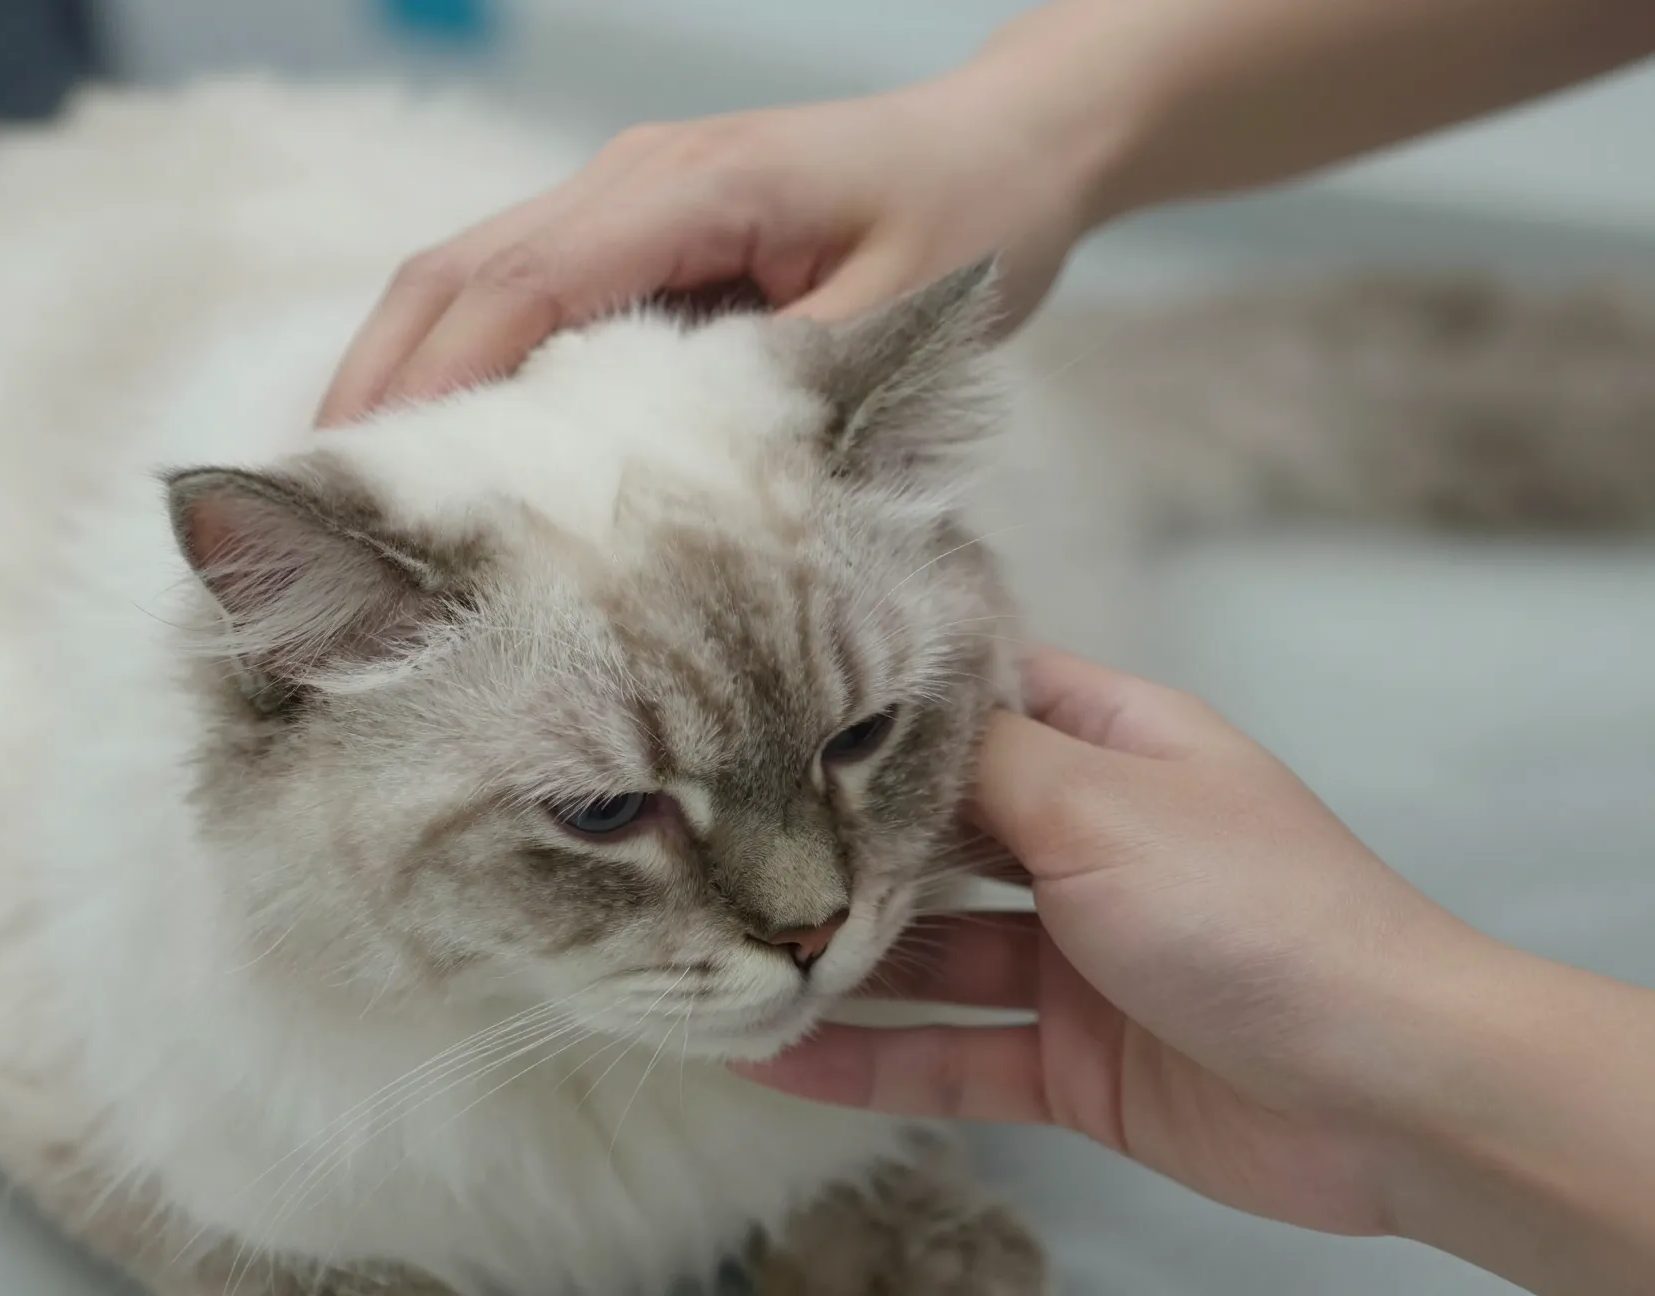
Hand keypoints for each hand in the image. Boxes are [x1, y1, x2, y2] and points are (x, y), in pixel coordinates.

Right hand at [315, 56, 1109, 425]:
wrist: (1004, 148)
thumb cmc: (969, 222)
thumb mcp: (900, 310)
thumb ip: (783, 380)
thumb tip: (667, 470)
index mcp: (691, 188)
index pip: (522, 284)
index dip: (434, 381)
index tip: (365, 476)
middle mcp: (633, 181)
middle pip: (459, 274)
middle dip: (378, 383)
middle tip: (319, 506)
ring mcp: (627, 199)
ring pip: (470, 277)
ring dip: (401, 372)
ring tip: (350, 489)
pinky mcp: (639, 233)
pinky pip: (521, 293)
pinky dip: (460, 362)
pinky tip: (439, 444)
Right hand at [739, 647, 1487, 1236]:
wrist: (1391, 1088)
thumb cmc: (1261, 911)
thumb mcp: (1104, 805)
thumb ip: (981, 768)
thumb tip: (876, 726)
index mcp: (1115, 751)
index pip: (978, 704)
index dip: (883, 707)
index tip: (768, 705)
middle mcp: (1089, 846)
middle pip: (938, 836)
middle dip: (841, 846)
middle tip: (715, 848)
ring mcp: (1077, 960)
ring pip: (933, 955)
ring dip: (842, 960)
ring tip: (722, 957)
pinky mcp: (1072, 1062)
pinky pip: (951, 1056)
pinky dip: (869, 1061)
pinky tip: (776, 1056)